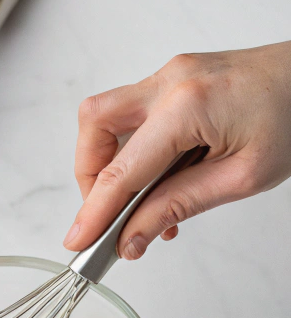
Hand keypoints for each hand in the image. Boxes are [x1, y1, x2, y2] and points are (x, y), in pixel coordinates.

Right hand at [63, 43, 290, 260]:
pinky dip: (133, 152)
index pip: (122, 170)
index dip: (93, 212)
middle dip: (90, 177)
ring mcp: (172, 75)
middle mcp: (172, 81)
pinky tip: (158, 182)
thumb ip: (178, 207)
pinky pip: (133, 115)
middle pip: (95, 125)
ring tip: (140, 204)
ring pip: (107, 117)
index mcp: (189, 106)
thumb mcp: (240, 178)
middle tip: (109, 216)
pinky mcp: (176, 78)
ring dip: (109, 164)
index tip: (77, 242)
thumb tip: (131, 238)